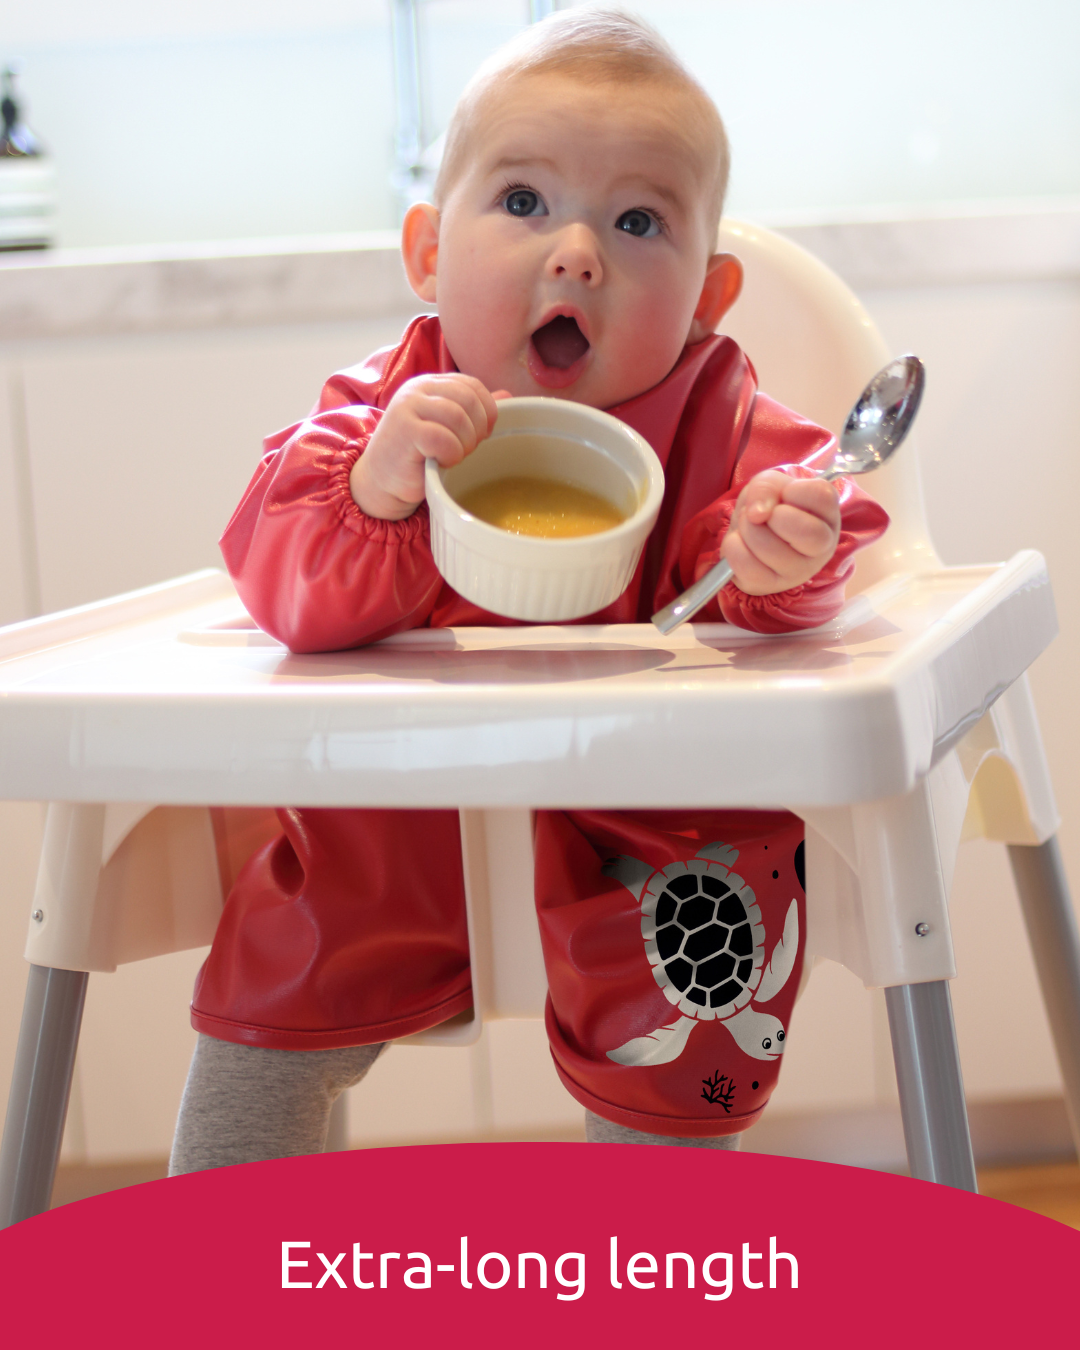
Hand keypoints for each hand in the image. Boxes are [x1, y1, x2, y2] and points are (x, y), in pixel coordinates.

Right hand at [349, 374, 508, 519]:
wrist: (381, 481)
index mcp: (430, 384)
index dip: (486, 410)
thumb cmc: (415, 455)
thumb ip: (472, 410)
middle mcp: (417, 389)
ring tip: (453, 456)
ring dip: (465, 443)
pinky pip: (443, 438)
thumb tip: (507, 395)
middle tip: (466, 450)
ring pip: (459, 417)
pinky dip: (451, 454)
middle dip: (477, 429)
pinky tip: (442, 462)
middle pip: (469, 399)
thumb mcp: (446, 428)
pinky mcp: (404, 430)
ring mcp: (409, 407)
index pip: (471, 384)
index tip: (481, 435)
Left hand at [721, 469, 840, 595]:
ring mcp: (798, 572)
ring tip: (750, 526)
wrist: (755, 532)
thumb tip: (757, 514)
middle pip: (807, 532)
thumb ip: (767, 486)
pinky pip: (746, 564)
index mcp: (828, 514)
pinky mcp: (770, 585)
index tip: (785, 495)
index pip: (821, 496)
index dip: (794, 490)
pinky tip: (742, 543)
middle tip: (766, 514)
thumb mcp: (772, 484)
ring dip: (747, 528)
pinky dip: (733, 546)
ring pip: (768, 548)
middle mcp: (822, 547)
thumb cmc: (772, 505)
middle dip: (773, 515)